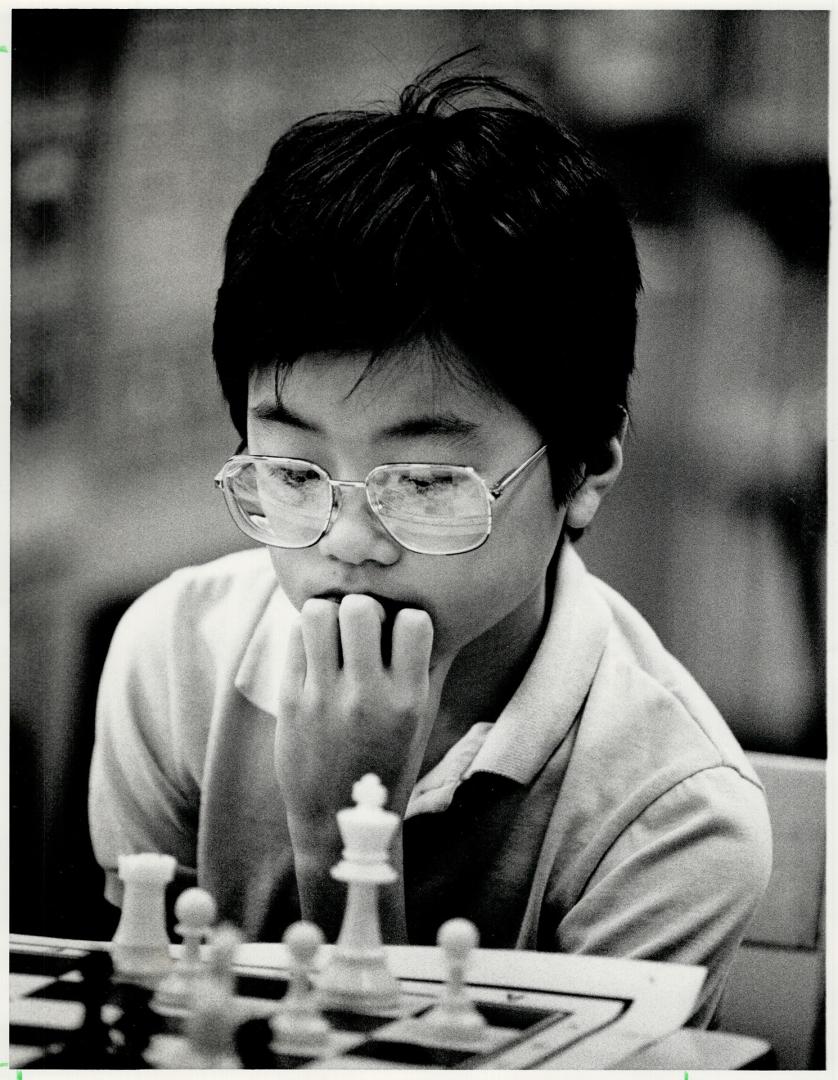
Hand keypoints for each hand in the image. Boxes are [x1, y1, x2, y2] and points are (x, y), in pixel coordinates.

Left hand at [274, 594, 450, 939]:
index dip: (406, 618)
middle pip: (361, 608)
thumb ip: (428, 669)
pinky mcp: (290, 701)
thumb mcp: (420, 721)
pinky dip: (306, 635)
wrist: (340, 821)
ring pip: (318, 613)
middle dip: (361, 607)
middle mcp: (367, 697)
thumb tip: (439, 612)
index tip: (397, 634)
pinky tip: (315, 654)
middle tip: (358, 628)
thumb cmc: (388, 761)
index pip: (415, 622)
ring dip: (327, 615)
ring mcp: (325, 699)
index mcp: (409, 701)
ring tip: (332, 634)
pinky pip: (294, 637)